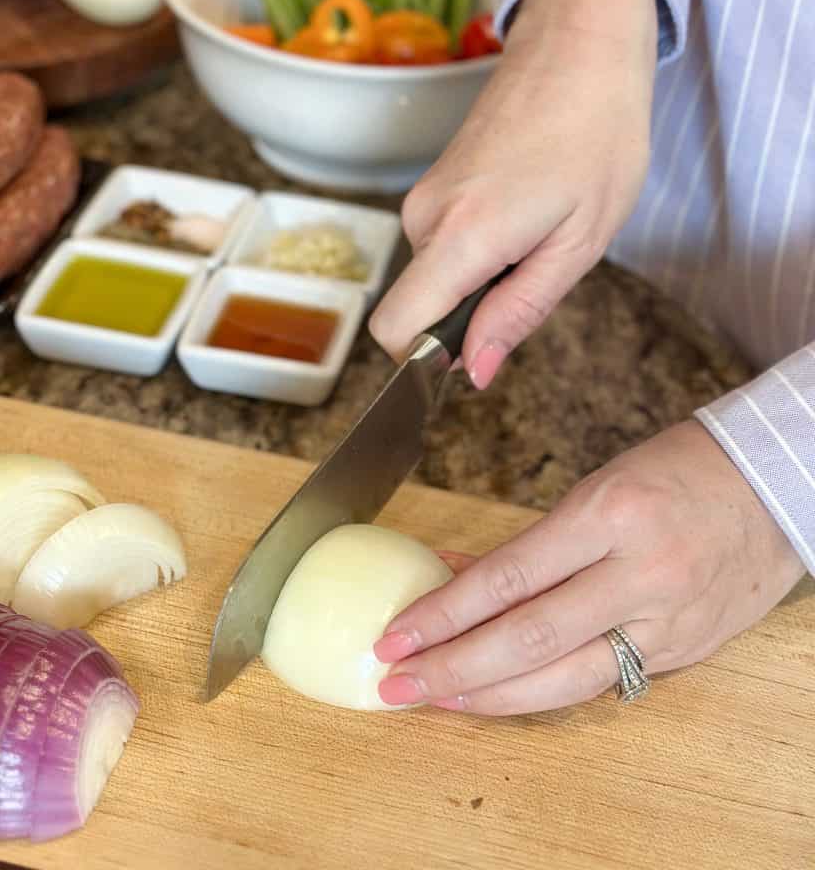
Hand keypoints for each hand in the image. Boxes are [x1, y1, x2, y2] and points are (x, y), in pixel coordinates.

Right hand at [369, 0, 657, 384]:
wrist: (580, 45)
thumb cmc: (597, 136)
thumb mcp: (579, 243)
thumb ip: (517, 313)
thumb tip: (473, 372)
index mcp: (461, 236)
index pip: (394, 329)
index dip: (424, 359)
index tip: (472, 355)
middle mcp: (423, 218)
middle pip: (419, 308)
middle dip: (470, 313)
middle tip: (538, 268)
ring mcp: (422, 198)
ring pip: (434, 277)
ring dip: (480, 277)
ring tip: (538, 230)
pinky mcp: (430, 186)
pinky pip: (440, 246)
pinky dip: (476, 250)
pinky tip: (523, 211)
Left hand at [373, 421, 805, 713]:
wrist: (777, 487)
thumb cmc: (676, 472)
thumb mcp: (593, 490)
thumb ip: (526, 544)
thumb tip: (453, 577)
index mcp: (608, 516)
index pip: (507, 578)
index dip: (444, 613)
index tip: (396, 635)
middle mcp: (639, 574)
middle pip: (527, 639)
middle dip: (452, 668)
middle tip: (395, 682)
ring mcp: (667, 621)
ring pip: (564, 678)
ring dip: (489, 696)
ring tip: (434, 699)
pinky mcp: (685, 651)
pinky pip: (602, 683)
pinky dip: (543, 693)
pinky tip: (499, 696)